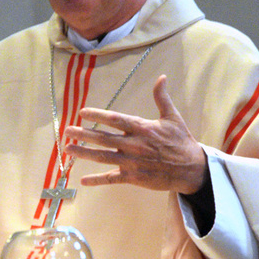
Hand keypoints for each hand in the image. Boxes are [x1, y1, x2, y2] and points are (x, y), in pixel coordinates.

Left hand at [63, 75, 206, 194]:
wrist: (192, 169)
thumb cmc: (181, 141)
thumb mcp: (172, 117)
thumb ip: (162, 98)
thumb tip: (161, 77)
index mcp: (142, 128)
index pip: (115, 119)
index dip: (97, 115)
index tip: (82, 112)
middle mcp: (134, 145)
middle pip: (103, 138)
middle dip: (83, 134)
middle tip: (67, 131)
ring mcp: (132, 162)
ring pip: (103, 157)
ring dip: (84, 153)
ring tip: (68, 149)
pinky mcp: (134, 178)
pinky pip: (112, 178)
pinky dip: (97, 179)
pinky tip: (83, 180)